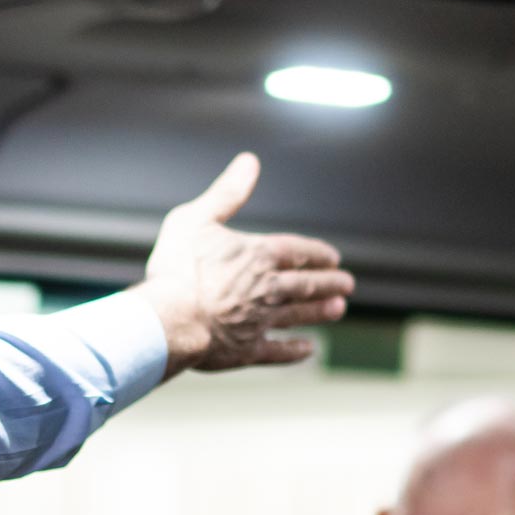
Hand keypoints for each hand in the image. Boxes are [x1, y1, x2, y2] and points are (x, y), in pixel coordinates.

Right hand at [136, 153, 354, 374]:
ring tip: (339, 309)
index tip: (334, 258)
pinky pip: (278, 352)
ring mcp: (259, 323)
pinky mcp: (246, 352)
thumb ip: (226, 193)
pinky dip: (295, 350)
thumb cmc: (177, 269)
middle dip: (329, 283)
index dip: (317, 254)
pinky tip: (308, 350)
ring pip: (299, 315)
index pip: (298, 252)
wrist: (167, 322)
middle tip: (347, 284)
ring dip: (320, 312)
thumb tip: (250, 162)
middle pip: (306, 285)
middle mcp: (267, 289)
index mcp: (258, 256)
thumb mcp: (196, 219)